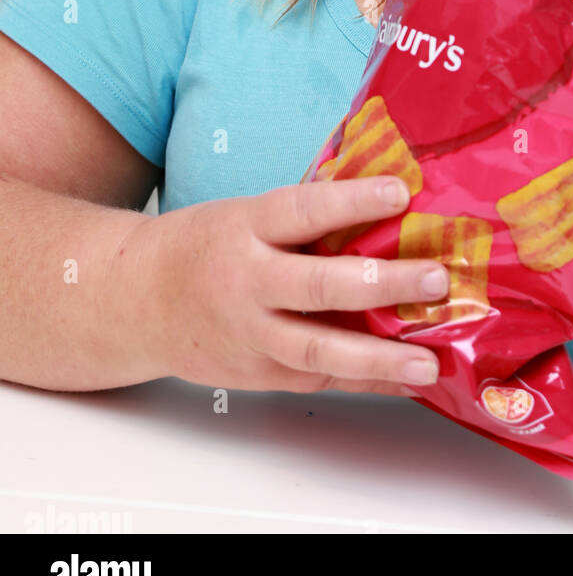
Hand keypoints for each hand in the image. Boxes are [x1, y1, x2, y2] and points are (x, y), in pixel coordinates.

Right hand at [130, 177, 447, 395]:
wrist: (134, 300)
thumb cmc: (205, 246)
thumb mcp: (245, 215)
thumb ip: (306, 216)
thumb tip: (385, 195)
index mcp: (246, 228)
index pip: (304, 211)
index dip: (352, 201)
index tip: (400, 192)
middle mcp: (248, 284)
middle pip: (319, 286)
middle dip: (382, 284)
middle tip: (435, 278)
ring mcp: (251, 336)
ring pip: (318, 351)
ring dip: (380, 358)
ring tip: (428, 362)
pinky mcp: (256, 374)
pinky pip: (317, 380)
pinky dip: (364, 382)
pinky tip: (405, 381)